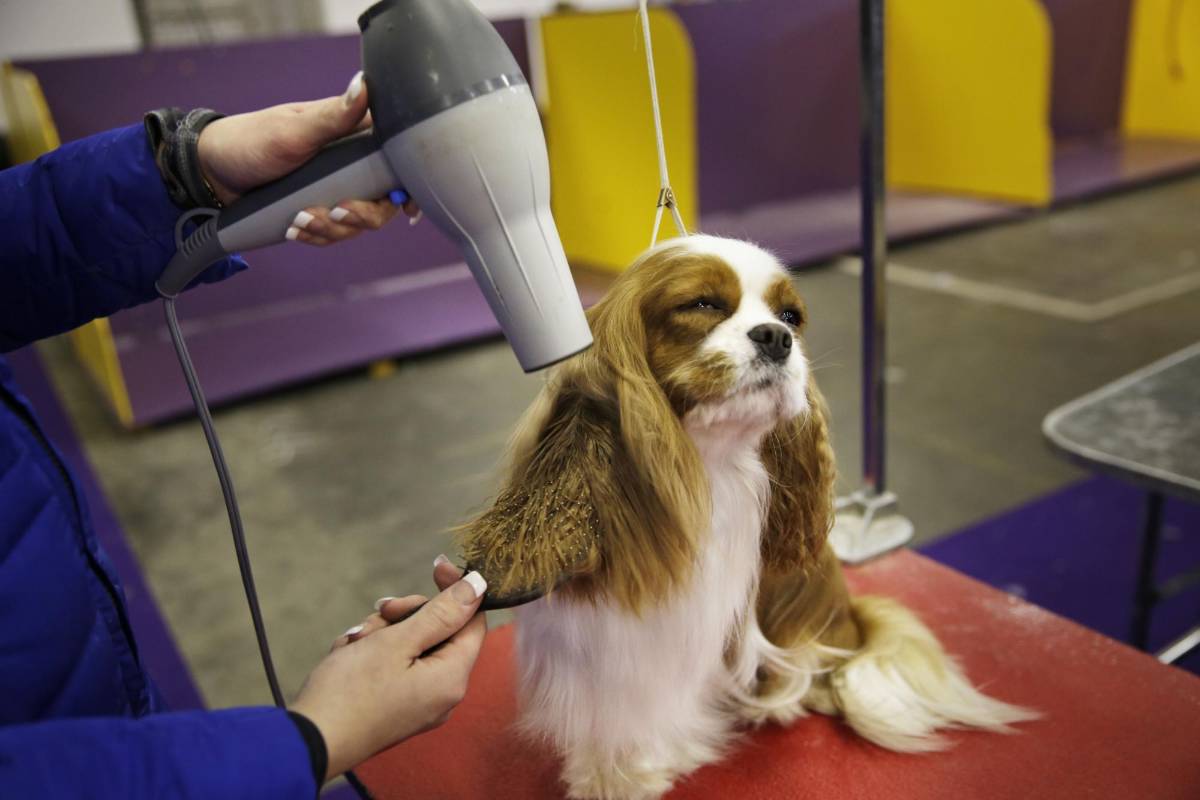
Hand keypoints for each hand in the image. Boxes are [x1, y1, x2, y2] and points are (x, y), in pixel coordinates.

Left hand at [196, 71, 418, 245]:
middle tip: (336, 211)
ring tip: (299, 222)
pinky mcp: (320, 209)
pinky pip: (334, 233)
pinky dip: (316, 236)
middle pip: (383, 201)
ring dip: (332, 229)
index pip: (398, 159)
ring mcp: (336, 189)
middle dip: (362, 216)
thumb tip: (365, 84)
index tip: (404, 206)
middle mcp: (352, 164)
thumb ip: (335, 115)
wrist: (214, 172)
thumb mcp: (295, 129)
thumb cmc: (252, 140)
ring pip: (358, 223)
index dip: (408, 186)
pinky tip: (294, 230)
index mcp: (354, 136)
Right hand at [290, 562, 486, 781]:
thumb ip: (442, 612)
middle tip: (380, 613)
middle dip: (406, 616)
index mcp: (452, 678)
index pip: (473, 620)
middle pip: (440, 631)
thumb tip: (480, 585)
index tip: (435, 566)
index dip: (457, 590)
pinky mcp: (397, 706)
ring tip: (354, 643)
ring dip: (383, 633)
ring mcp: (419, 702)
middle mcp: (443, 693)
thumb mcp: (397, 641)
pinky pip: (395, 664)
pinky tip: (348, 656)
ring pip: (412, 644)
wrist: (307, 742)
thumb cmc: (351, 691)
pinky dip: (373, 653)